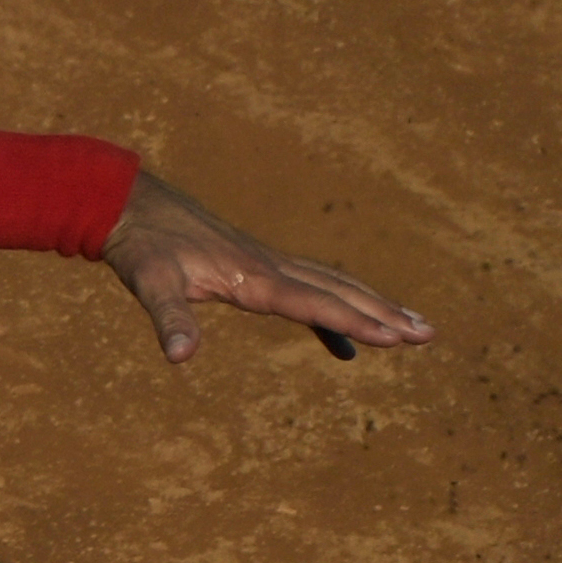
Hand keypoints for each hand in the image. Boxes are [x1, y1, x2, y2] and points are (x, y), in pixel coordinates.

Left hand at [104, 173, 434, 364]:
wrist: (133, 206)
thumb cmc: (142, 248)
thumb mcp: (149, 285)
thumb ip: (168, 320)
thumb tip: (179, 356)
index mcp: (252, 277)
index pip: (313, 304)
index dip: (353, 322)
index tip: (394, 338)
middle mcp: (270, 267)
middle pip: (339, 292)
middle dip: (384, 315)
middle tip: (429, 335)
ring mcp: (268, 263)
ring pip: (333, 286)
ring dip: (374, 306)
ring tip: (414, 328)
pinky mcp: (257, 265)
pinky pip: (309, 289)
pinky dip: (333, 313)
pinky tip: (343, 344)